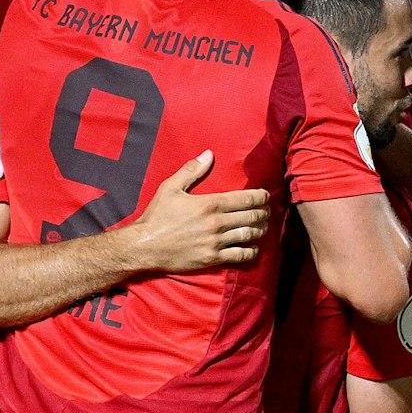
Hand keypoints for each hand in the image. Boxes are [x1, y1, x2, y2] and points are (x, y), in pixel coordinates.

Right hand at [129, 151, 268, 271]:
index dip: (261, 197)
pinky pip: (240, 255)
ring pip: (249, 235)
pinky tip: (253, 247)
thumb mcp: (170, 188)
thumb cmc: (157, 216)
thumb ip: (191, 170)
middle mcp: (216, 223)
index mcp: (209, 203)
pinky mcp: (212, 258)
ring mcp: (216, 242)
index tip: (265, 196)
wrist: (144, 246)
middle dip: (264, 213)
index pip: (246, 199)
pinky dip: (251, 251)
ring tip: (263, 227)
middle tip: (267, 211)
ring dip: (260, 230)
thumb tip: (209, 154)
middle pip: (252, 216)